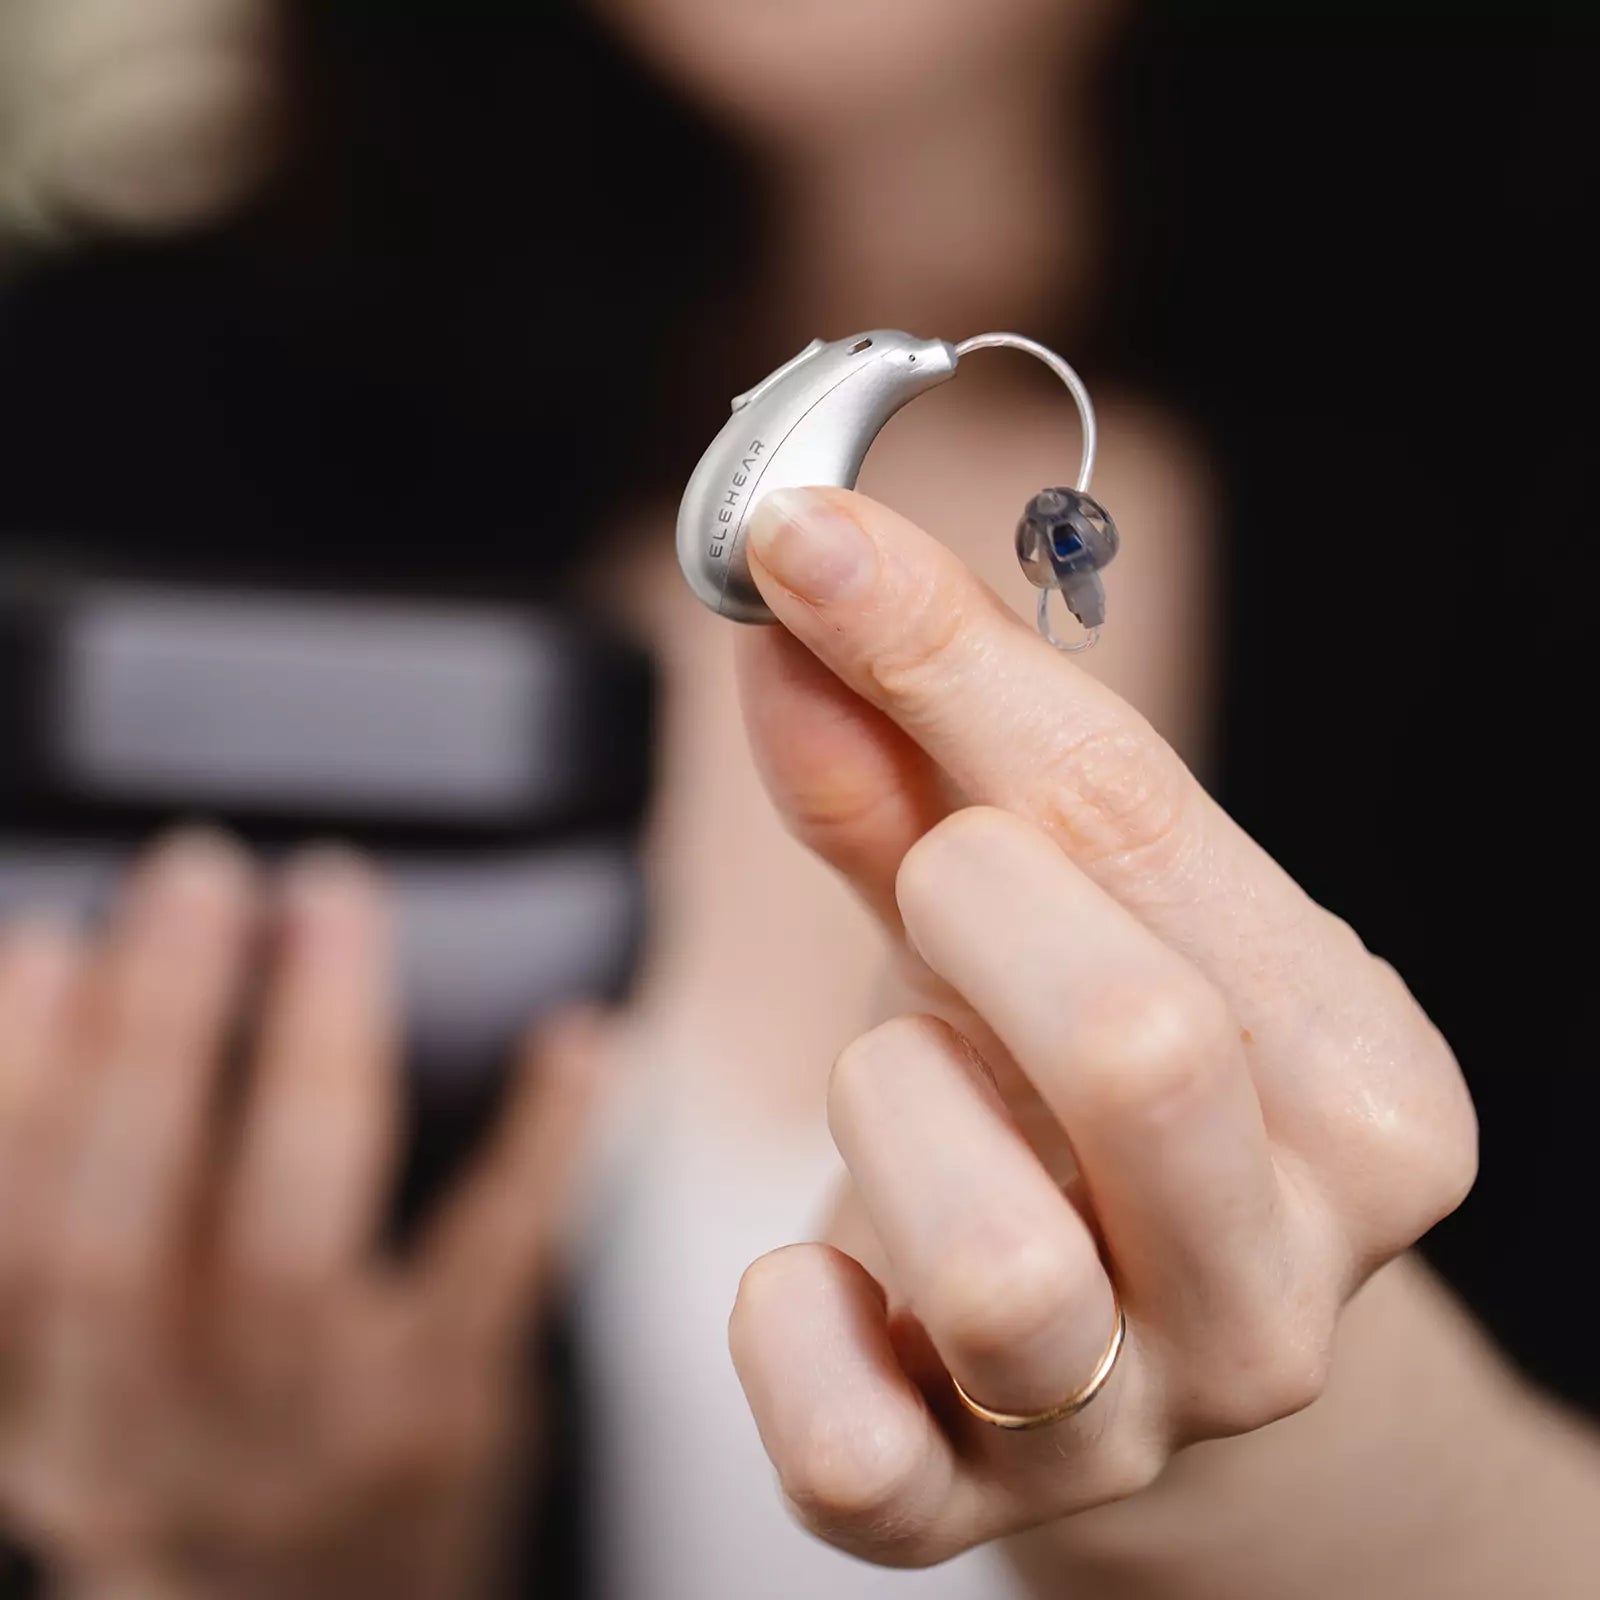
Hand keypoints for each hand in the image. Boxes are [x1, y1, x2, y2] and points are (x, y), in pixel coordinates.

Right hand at [0, 835, 602, 1598]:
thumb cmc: (219, 1446)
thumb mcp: (98, 1374)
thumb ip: (64, 1237)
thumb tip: (40, 985)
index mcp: (54, 1408)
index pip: (11, 1246)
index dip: (13, 1090)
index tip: (45, 941)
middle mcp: (157, 1437)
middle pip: (125, 1232)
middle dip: (153, 1035)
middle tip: (196, 872)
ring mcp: (310, 1437)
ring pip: (291, 1239)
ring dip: (313, 1048)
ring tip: (330, 900)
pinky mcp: (447, 1418)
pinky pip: (492, 1268)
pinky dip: (540, 1142)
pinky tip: (577, 1035)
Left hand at [728, 487, 1476, 1567]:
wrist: (1154, 1367)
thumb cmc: (1096, 1108)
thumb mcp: (1041, 921)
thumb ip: (916, 769)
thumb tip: (805, 601)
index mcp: (1362, 1090)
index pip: (1143, 825)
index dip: (947, 662)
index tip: (805, 543)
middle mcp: (1287, 1278)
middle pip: (1133, 1042)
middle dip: (965, 905)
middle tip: (940, 890)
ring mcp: (1139, 1420)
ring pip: (999, 1263)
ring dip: (894, 1114)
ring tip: (915, 1093)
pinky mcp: (972, 1523)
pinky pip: (851, 1447)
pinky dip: (790, 1329)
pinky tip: (826, 1270)